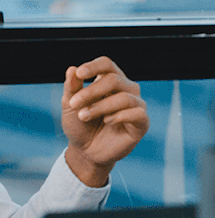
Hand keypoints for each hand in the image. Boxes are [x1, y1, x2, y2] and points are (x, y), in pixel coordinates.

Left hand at [61, 57, 149, 187]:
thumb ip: (71, 89)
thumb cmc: (80, 126)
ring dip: (101, 106)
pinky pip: (138, 113)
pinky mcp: (142, 123)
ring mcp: (136, 105)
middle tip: (74, 104)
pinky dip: (120, 115)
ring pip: (125, 97)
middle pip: (114, 79)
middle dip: (91, 91)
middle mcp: (126, 90)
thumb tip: (71, 69)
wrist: (86, 152)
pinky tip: (107, 121)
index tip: (79, 74)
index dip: (94, 66)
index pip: (107, 65)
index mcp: (110, 82)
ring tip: (83, 116)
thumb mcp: (70, 107)